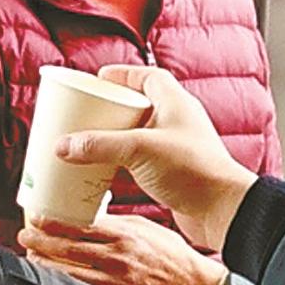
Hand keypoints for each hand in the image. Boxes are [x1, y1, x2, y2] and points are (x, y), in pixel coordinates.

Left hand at [18, 213, 228, 284]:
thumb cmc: (171, 255)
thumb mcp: (146, 229)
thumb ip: (117, 224)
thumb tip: (89, 218)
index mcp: (125, 236)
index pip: (81, 226)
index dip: (54, 223)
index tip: (36, 219)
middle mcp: (119, 259)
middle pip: (69, 250)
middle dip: (41, 244)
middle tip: (24, 237)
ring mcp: (118, 283)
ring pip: (71, 275)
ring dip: (47, 267)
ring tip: (31, 259)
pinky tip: (54, 284)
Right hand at [62, 66, 257, 251]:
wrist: (222, 210)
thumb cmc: (193, 170)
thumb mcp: (140, 150)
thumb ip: (100, 146)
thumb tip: (62, 145)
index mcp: (175, 102)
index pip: (148, 76)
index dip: (123, 74)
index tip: (98, 78)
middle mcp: (177, 121)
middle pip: (139, 105)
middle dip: (112, 108)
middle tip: (86, 112)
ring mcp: (176, 147)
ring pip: (139, 134)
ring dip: (115, 136)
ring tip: (89, 140)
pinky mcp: (173, 171)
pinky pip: (141, 159)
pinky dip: (122, 161)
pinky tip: (105, 170)